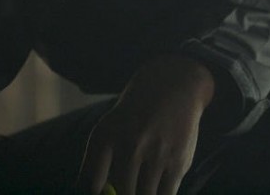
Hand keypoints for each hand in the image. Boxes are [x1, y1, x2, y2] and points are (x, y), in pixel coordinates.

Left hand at [76, 55, 214, 194]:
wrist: (173, 85)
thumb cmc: (134, 116)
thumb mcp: (110, 128)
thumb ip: (98, 165)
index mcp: (105, 136)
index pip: (91, 184)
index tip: (105, 193)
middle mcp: (130, 145)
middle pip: (121, 194)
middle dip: (124, 194)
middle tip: (128, 188)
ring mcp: (156, 153)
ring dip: (143, 193)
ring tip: (143, 184)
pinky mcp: (178, 161)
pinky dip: (161, 193)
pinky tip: (158, 185)